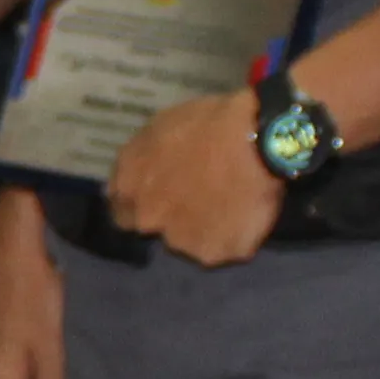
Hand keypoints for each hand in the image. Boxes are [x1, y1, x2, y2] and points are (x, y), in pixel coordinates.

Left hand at [103, 91, 285, 266]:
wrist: (257, 141)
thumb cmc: (208, 124)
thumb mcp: (158, 129)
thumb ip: (138, 161)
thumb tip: (129, 182)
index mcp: (130, 187)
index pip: (122, 212)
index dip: (142, 205)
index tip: (162, 197)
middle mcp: (147, 220)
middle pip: (155, 229)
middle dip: (171, 218)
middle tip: (199, 199)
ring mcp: (180, 241)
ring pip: (189, 243)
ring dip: (203, 230)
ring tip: (227, 206)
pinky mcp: (214, 254)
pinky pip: (222, 250)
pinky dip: (232, 238)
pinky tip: (245, 216)